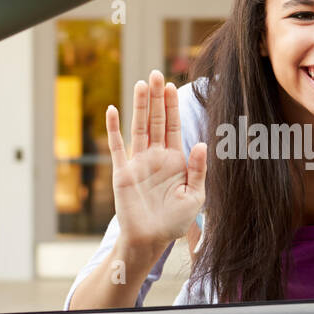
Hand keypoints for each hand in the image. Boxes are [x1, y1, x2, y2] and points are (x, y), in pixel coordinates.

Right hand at [107, 69, 206, 251]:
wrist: (151, 240)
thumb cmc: (175, 222)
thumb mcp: (195, 197)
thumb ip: (198, 170)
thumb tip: (200, 143)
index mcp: (175, 160)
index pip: (173, 126)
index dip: (172, 106)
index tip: (172, 85)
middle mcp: (156, 157)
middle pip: (156, 120)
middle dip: (157, 98)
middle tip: (156, 74)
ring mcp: (138, 162)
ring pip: (138, 128)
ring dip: (139, 106)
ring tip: (141, 84)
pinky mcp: (122, 172)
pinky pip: (117, 147)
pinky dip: (114, 129)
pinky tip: (113, 110)